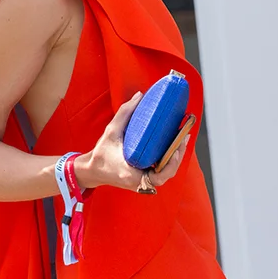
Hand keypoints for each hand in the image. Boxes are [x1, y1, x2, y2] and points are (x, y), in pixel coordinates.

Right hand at [74, 93, 191, 191]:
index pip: (158, 177)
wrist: (93, 170)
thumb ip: (125, 113)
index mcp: (131, 175)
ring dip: (176, 158)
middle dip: (178, 156)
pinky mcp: (144, 179)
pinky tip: (174, 145)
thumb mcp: (111, 131)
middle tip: (183, 136)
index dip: (170, 165)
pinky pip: (161, 172)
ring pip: (166, 173)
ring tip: (182, 138)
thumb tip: (140, 96)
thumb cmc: (101, 153)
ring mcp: (143, 183)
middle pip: (167, 174)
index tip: (175, 151)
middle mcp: (140, 182)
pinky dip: (169, 161)